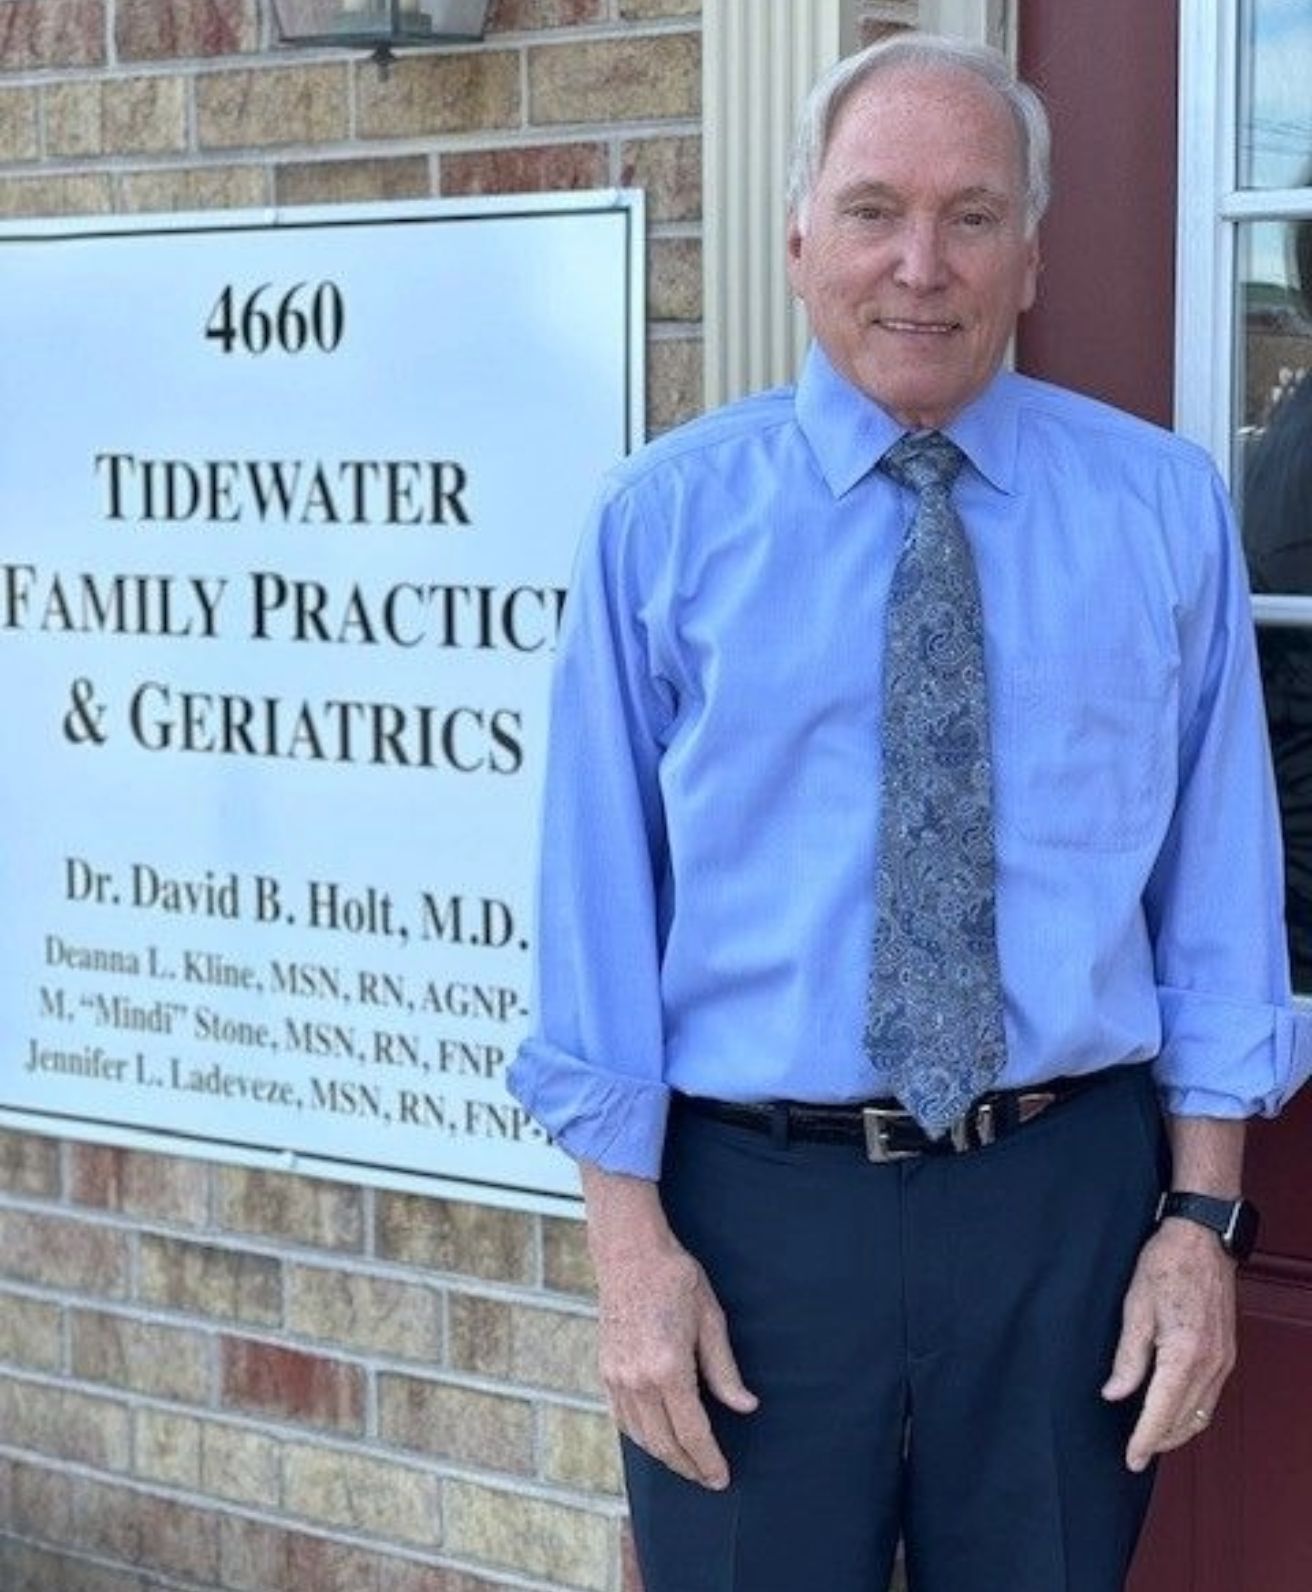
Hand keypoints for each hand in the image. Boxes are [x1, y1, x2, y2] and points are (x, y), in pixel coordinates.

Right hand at [581, 1162, 757, 1488]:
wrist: (629, 1253)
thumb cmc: (675, 1279)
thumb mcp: (711, 1319)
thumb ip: (725, 1370)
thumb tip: (745, 1406)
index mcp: (668, 1368)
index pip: (693, 1432)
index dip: (709, 1460)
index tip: (722, 1478)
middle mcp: (638, 1380)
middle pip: (665, 1443)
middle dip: (689, 1467)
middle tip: (708, 1478)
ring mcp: (617, 1377)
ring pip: (641, 1437)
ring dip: (665, 1456)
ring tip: (687, 1463)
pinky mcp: (605, 1370)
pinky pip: (622, 1418)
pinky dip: (641, 1436)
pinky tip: (657, 1437)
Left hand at [1101, 1218, 1236, 1471]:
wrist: (1202, 1240)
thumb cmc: (1164, 1265)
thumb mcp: (1135, 1306)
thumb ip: (1127, 1356)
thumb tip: (1114, 1394)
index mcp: (1184, 1354)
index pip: (1162, 1412)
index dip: (1145, 1440)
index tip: (1131, 1459)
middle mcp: (1210, 1364)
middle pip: (1185, 1420)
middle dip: (1160, 1442)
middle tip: (1135, 1455)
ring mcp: (1223, 1361)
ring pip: (1202, 1413)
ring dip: (1178, 1432)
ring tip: (1151, 1440)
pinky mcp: (1227, 1354)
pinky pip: (1211, 1397)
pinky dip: (1192, 1413)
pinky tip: (1174, 1412)